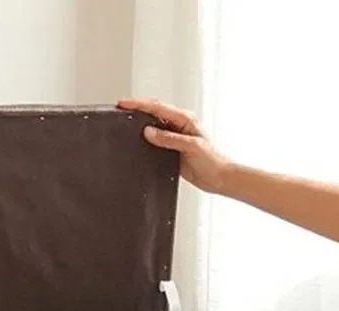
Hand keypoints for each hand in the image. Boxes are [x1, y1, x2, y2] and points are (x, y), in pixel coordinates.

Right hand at [117, 98, 231, 192]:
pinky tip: (136, 142)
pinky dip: (144, 141)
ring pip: (153, 127)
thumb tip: (149, 132)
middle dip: (136, 109)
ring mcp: (174, 138)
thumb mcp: (191, 146)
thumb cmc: (212, 160)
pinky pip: (154, 143)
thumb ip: (169, 139)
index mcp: (185, 119)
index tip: (124, 104)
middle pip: (153, 113)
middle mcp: (179, 126)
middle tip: (120, 108)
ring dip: (139, 124)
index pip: (158, 108)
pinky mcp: (171, 150)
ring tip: (124, 121)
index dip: (139, 104)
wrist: (218, 178)